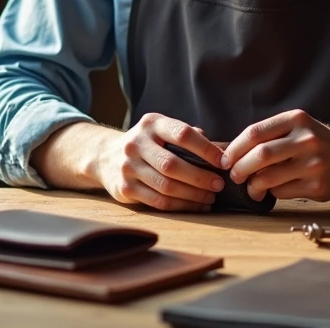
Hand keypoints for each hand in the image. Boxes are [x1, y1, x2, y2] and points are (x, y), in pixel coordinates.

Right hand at [94, 113, 225, 211]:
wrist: (105, 156)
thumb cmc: (147, 143)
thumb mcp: (162, 130)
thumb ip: (187, 135)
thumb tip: (219, 151)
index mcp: (151, 124)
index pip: (182, 134)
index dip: (206, 149)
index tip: (223, 162)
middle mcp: (136, 143)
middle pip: (173, 164)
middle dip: (200, 177)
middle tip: (219, 185)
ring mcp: (128, 167)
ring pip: (166, 186)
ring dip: (193, 195)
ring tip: (210, 198)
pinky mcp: (125, 189)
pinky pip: (158, 201)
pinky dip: (181, 206)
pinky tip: (196, 205)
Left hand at [221, 110, 329, 201]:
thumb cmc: (316, 141)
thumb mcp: (297, 126)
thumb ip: (270, 134)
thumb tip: (231, 152)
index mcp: (296, 120)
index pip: (255, 133)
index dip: (234, 148)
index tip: (225, 158)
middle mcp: (306, 140)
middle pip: (260, 155)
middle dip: (239, 168)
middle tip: (234, 175)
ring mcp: (313, 164)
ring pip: (268, 178)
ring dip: (252, 185)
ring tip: (251, 186)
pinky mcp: (317, 187)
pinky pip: (281, 192)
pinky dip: (271, 192)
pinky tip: (272, 190)